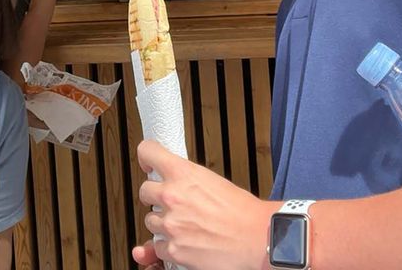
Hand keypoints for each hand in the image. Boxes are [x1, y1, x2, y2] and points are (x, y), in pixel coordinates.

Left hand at [132, 140, 273, 269]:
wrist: (257, 238)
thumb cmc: (242, 211)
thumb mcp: (213, 181)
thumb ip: (188, 179)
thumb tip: (175, 181)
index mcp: (183, 173)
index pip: (148, 152)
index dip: (146, 156)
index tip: (147, 162)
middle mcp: (171, 196)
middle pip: (144, 191)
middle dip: (155, 196)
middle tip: (171, 201)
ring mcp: (170, 224)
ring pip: (150, 220)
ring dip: (163, 222)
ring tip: (186, 224)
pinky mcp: (173, 249)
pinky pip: (158, 245)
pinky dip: (169, 245)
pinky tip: (187, 240)